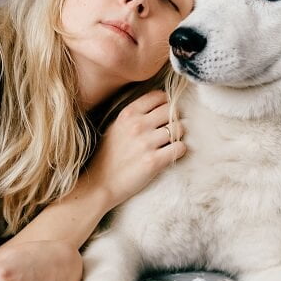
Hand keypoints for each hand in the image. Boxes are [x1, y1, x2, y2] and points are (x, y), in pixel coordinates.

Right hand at [87, 90, 186, 207]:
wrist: (100, 184)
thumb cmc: (108, 156)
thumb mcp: (115, 127)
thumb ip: (134, 115)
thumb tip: (157, 106)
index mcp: (127, 114)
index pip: (159, 96)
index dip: (165, 103)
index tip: (164, 113)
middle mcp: (137, 125)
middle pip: (172, 110)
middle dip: (174, 119)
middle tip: (169, 129)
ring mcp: (146, 143)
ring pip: (179, 128)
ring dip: (178, 136)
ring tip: (169, 143)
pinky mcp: (154, 161)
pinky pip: (180, 147)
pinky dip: (179, 150)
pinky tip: (170, 154)